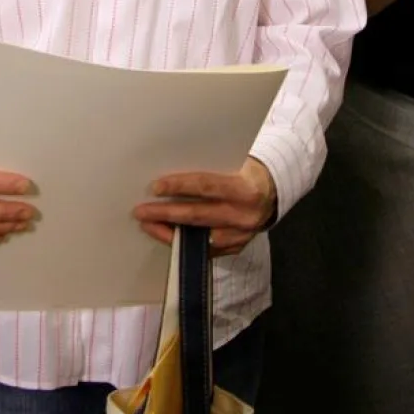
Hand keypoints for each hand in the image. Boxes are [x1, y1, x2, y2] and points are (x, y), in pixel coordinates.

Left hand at [135, 157, 276, 256]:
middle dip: (165, 214)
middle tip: (141, 212)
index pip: (206, 186)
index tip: (155, 187)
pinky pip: (205, 249)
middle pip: (197, 216)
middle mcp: (243, 216)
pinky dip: (184, 243)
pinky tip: (167, 235)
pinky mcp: (236, 248)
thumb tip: (172, 165)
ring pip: (198, 238)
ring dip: (169, 232)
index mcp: (245, 189)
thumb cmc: (247, 173)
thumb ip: (211, 170)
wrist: (272, 193)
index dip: (179, 186)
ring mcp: (240, 236)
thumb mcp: (236, 164)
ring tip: (148, 225)